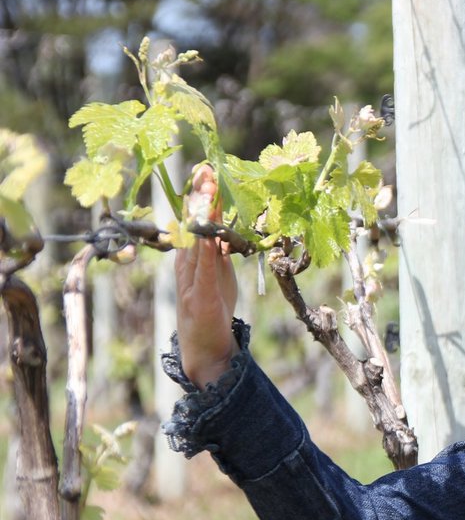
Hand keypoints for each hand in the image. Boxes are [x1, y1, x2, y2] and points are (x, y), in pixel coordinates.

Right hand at [175, 165, 237, 386]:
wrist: (205, 347)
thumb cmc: (212, 309)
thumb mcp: (218, 275)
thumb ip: (218, 253)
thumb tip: (224, 230)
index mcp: (191, 259)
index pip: (194, 222)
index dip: (200, 198)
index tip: (207, 172)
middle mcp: (186, 266)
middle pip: (191, 227)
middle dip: (199, 199)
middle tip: (206, 172)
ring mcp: (190, 281)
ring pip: (195, 244)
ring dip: (201, 219)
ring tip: (207, 195)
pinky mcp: (199, 298)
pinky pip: (204, 272)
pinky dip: (207, 253)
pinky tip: (211, 237)